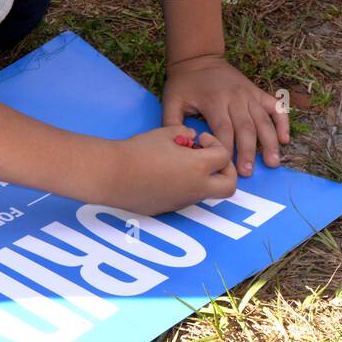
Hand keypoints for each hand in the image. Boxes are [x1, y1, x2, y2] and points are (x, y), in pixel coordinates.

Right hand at [100, 125, 236, 214]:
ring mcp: (183, 201)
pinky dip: (187, 186)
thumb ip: (184, 133)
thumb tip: (192, 138)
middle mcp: (195, 188)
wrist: (112, 175)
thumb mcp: (165, 133)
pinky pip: (188, 198)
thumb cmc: (138, 150)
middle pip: (230, 186)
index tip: (200, 140)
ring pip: (209, 194)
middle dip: (227, 171)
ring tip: (183, 163)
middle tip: (211, 158)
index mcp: (198, 167)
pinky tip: (167, 173)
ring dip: (205, 178)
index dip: (215, 143)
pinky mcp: (169, 208)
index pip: (224, 157)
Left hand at [161, 54, 289, 176]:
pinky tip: (285, 138)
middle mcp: (234, 97)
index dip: (225, 148)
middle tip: (248, 172)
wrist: (199, 58)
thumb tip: (179, 147)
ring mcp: (248, 94)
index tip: (226, 167)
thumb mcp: (171, 100)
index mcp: (213, 101)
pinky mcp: (257, 92)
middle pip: (245, 127)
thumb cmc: (184, 84)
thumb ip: (172, 124)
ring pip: (262, 120)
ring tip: (272, 161)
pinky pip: (275, 106)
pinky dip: (282, 121)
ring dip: (269, 141)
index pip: (223, 128)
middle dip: (248, 151)